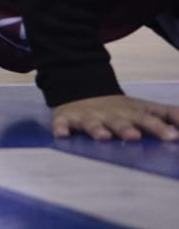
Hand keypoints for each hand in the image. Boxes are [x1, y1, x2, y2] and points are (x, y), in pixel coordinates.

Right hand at [51, 94, 178, 141]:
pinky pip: (62, 124)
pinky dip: (61, 128)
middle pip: (119, 121)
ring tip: (103, 137)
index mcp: (130, 112)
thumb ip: (169, 114)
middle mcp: (110, 114)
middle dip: (125, 129)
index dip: (159, 127)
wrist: (82, 92)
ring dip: (97, 129)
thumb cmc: (121, 109)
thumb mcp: (145, 107)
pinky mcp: (66, 119)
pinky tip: (62, 134)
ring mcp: (88, 117)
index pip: (147, 119)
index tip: (172, 136)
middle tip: (134, 137)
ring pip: (92, 123)